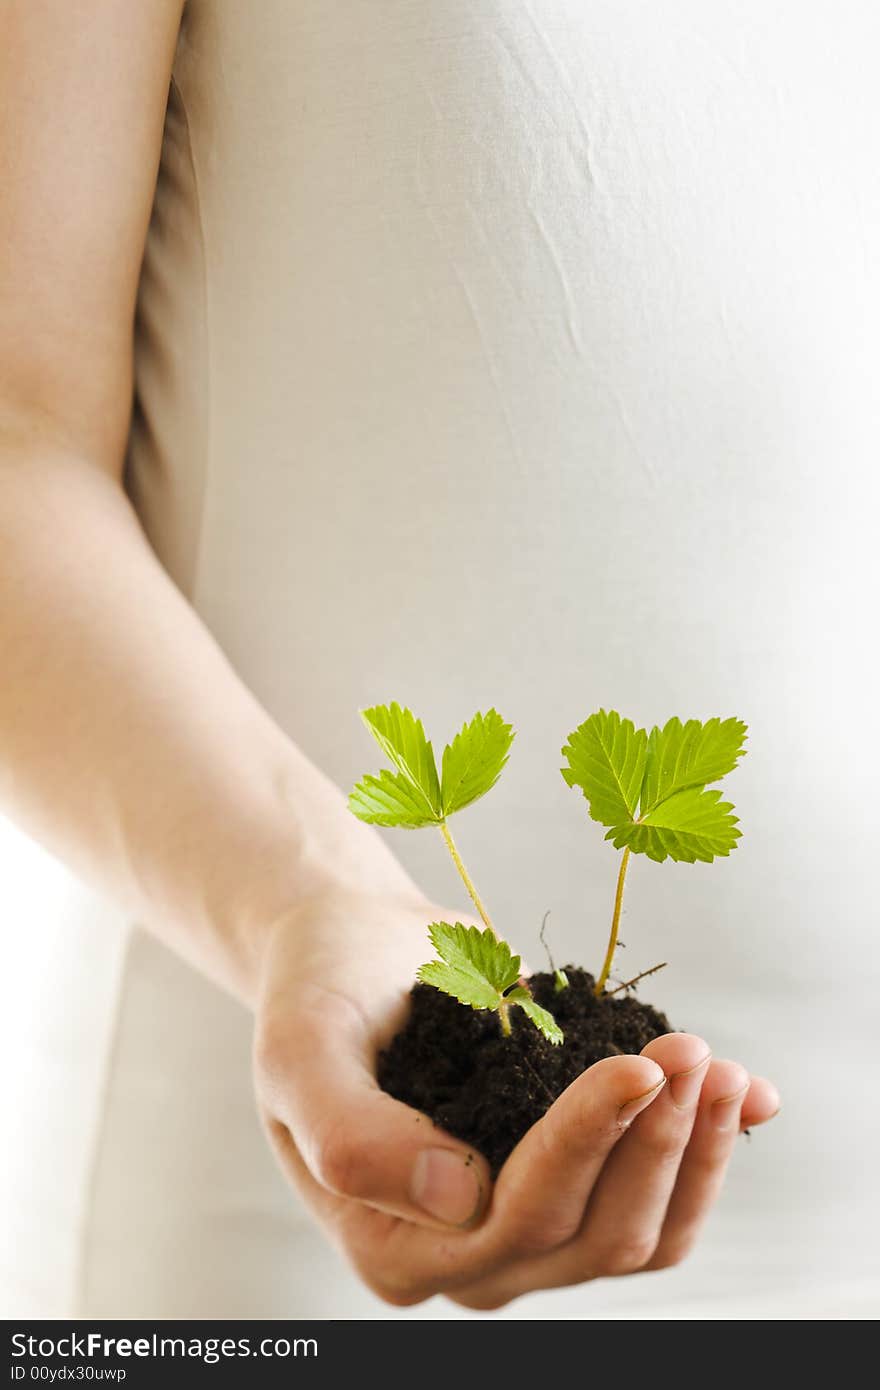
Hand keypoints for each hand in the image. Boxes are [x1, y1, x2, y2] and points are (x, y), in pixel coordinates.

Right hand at [252, 888, 778, 1309]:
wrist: (354, 949)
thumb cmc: (317, 990)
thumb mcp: (299, 1048)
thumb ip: (351, 1138)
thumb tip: (456, 1196)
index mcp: (392, 1243)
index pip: (513, 1215)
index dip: (585, 1144)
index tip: (634, 1065)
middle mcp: (466, 1253)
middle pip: (592, 1234)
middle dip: (652, 1141)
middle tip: (688, 1051)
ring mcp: (524, 1224)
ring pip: (638, 1234)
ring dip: (691, 1153)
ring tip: (715, 1064)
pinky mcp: (570, 1182)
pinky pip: (657, 1200)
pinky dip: (707, 1152)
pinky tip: (749, 1095)